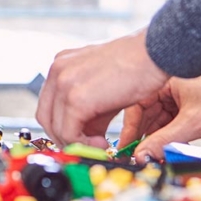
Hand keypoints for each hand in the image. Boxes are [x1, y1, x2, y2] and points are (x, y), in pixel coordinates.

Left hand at [36, 29, 167, 147]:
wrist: (155, 54)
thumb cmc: (136, 68)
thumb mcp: (103, 89)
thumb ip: (88, 111)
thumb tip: (84, 136)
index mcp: (61, 65)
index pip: (48, 105)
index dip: (62, 127)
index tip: (80, 139)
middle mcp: (57, 71)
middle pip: (46, 118)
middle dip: (65, 138)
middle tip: (89, 146)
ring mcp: (63, 83)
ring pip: (56, 127)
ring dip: (77, 143)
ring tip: (101, 145)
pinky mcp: (76, 98)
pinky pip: (69, 132)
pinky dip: (84, 144)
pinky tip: (104, 143)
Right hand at [119, 74, 200, 159]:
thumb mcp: (194, 124)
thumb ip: (164, 140)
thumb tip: (142, 155)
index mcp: (168, 79)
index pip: (138, 102)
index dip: (131, 126)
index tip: (126, 145)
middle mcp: (172, 86)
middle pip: (147, 113)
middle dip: (142, 134)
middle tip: (137, 154)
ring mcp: (182, 98)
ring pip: (159, 121)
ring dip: (155, 137)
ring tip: (151, 154)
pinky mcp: (192, 110)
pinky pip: (171, 125)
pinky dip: (168, 137)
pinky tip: (164, 149)